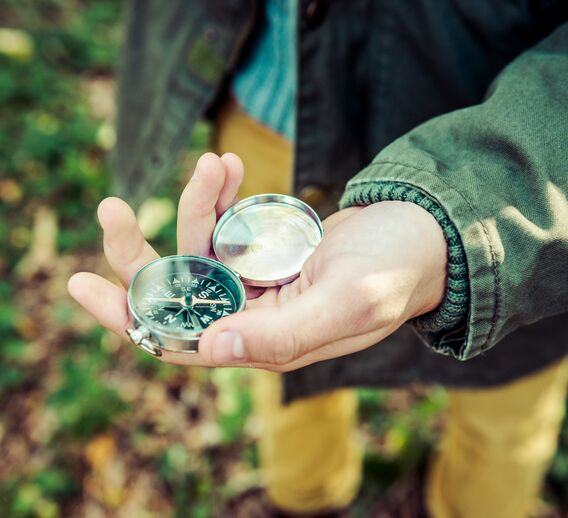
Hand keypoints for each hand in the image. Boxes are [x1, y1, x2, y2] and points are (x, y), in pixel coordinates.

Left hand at [68, 152, 447, 370]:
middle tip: (111, 208)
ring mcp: (257, 284)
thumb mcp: (348, 302)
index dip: (131, 318)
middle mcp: (253, 318)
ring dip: (196, 203)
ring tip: (218, 160)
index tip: (86, 284)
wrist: (423, 237)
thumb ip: (285, 332)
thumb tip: (210, 347)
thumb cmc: (396, 271)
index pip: (181, 341)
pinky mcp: (265, 252)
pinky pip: (227, 226)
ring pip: (199, 249)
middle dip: (139, 253)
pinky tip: (231, 166)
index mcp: (267, 344)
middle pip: (175, 294)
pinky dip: (222, 196)